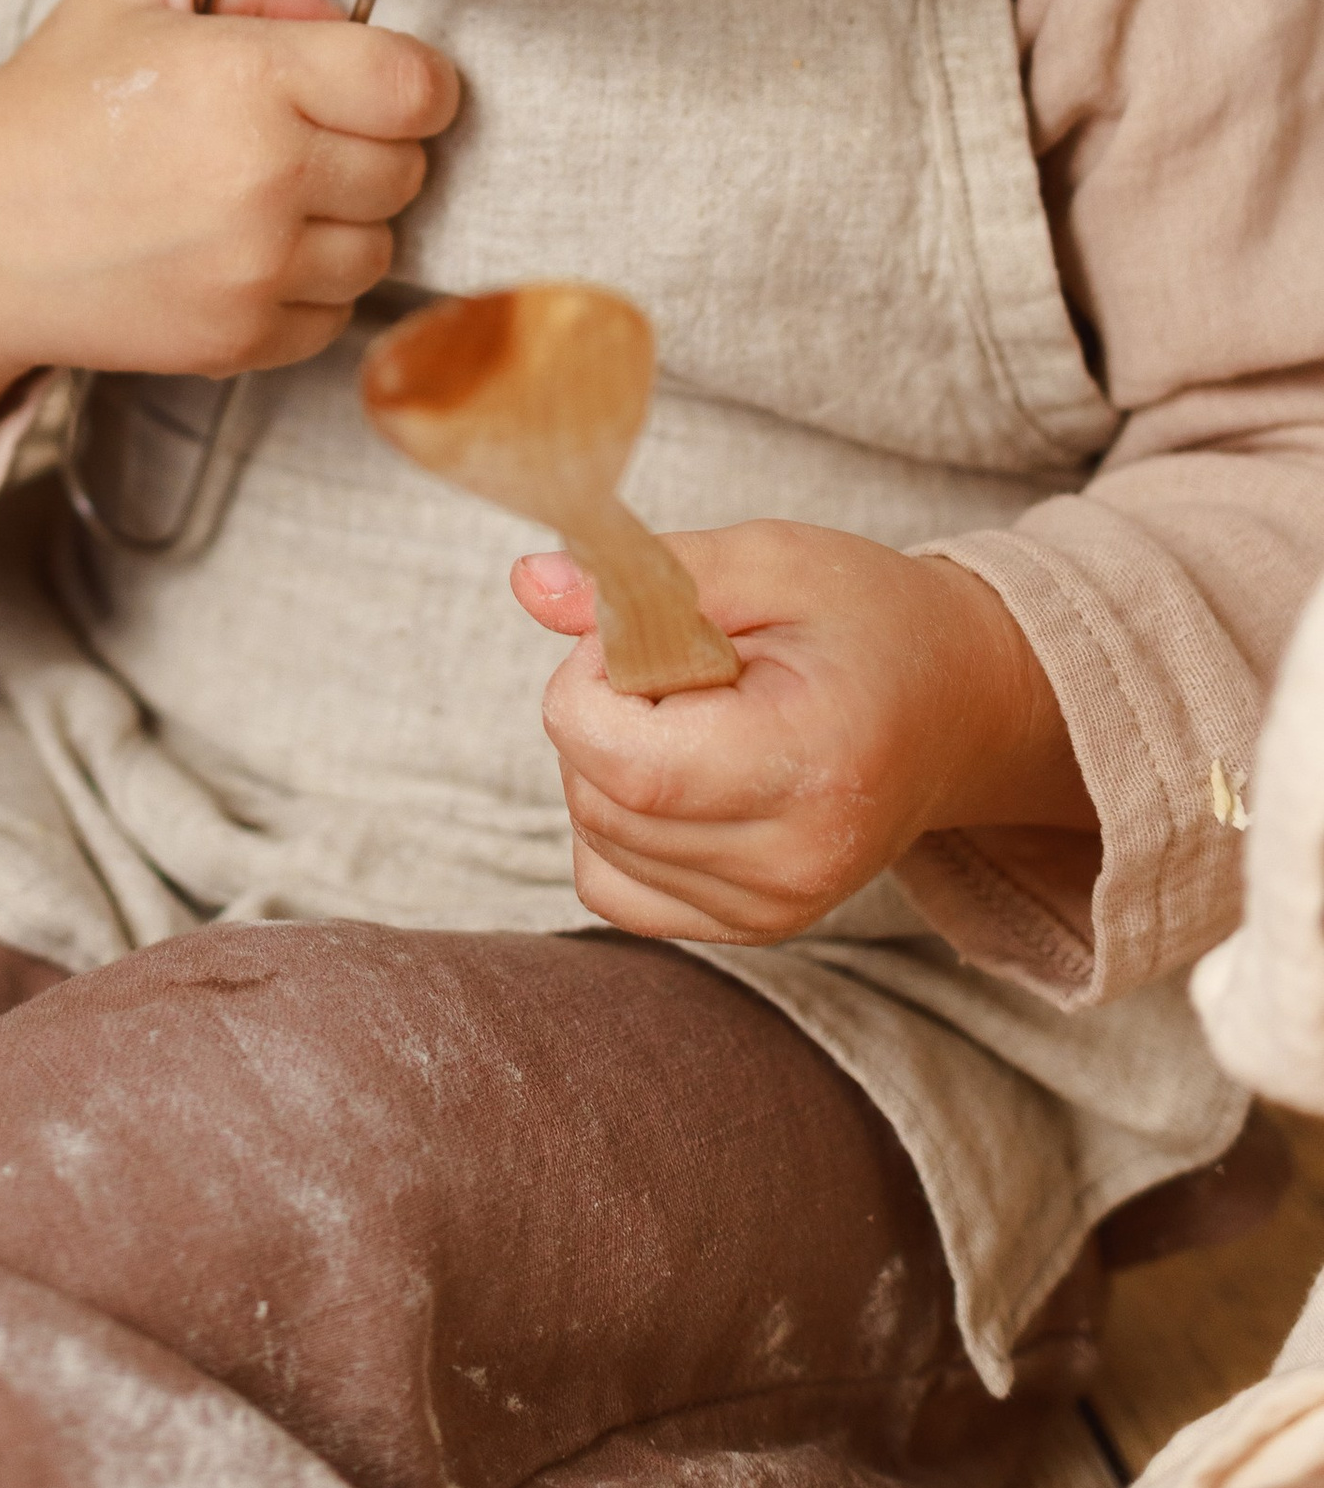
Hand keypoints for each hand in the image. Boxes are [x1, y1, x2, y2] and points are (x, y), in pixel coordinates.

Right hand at [0, 0, 458, 567]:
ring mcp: (259, 270)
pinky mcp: (242, 339)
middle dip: (372, 144)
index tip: (384, 81)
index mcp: (254, 79)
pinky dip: (309, 284)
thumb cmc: (51, 103)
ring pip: (381, 246)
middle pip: (408, 168)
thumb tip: (336, 11)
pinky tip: (246, 248)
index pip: (418, 89)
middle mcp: (270, 179)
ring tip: (269, 192)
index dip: (413, 80)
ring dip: (346, 219)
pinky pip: (335, 313)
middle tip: (305, 130)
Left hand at [511, 521, 1094, 942]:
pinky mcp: (754, 927)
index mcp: (811, 763)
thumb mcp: (765, 561)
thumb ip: (642, 579)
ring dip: (605, 762)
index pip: (625, 761)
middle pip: (598, 797)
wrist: (958, 703)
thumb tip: (530, 582)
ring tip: (697, 714)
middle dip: (598, 711)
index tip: (641, 632)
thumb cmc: (865, 619)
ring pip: (595, 840)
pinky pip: (613, 884)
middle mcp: (795, 861)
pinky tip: (679, 769)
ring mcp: (776, 908)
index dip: (592, 679)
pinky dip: (615, 821)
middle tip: (679, 664)